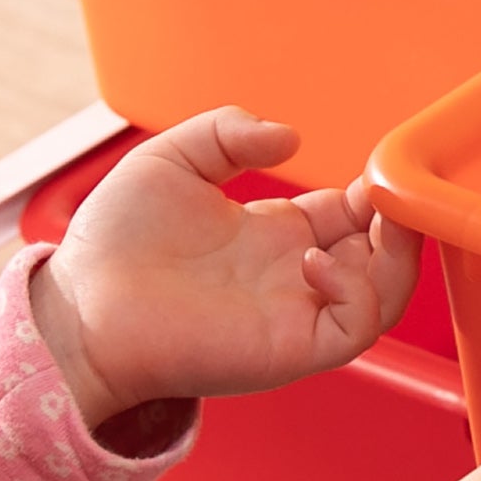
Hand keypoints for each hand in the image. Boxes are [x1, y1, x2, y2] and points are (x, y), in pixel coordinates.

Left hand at [32, 112, 422, 427]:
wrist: (81, 306)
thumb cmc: (113, 243)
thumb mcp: (171, 158)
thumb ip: (228, 132)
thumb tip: (290, 137)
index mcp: (272, 234)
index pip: (351, 214)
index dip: (373, 189)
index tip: (379, 164)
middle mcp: (292, 274)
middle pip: (381, 254)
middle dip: (400, 220)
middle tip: (394, 190)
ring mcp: (295, 312)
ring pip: (384, 295)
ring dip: (398, 256)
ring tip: (382, 217)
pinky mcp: (288, 347)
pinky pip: (355, 330)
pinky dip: (357, 293)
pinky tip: (315, 261)